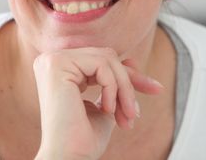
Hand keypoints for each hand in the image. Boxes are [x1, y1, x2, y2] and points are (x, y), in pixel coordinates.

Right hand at [33, 47, 162, 159]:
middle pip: (105, 56)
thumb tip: (131, 60)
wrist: (69, 158)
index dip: (128, 75)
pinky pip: (101, 65)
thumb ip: (115, 80)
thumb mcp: (107, 102)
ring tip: (125, 115)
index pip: (101, 60)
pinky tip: (107, 110)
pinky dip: (112, 88)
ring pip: (106, 59)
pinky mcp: (57, 65)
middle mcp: (50, 60)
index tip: (156, 89)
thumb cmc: (83, 139)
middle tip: (136, 112)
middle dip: (127, 83)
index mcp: (59, 68)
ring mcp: (51, 61)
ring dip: (123, 88)